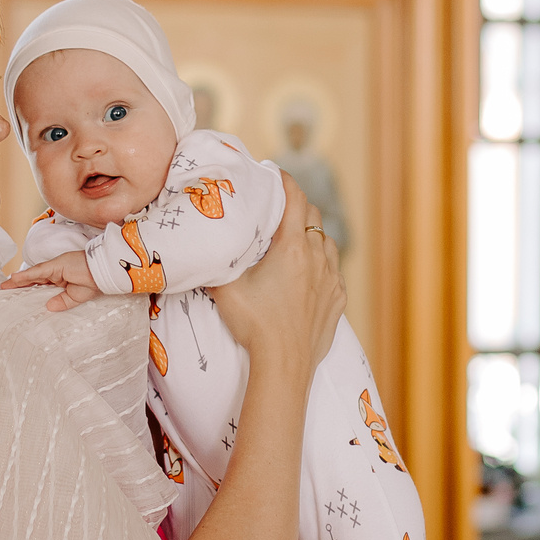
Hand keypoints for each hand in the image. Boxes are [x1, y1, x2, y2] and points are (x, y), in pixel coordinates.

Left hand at [1, 249, 102, 310]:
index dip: (28, 289)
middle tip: (4, 290)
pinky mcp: (55, 265)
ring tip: (4, 286)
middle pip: (33, 280)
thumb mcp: (75, 297)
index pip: (41, 286)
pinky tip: (14, 279)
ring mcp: (55, 269)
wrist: (103, 273)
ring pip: (32, 275)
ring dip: (18, 281)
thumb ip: (62, 302)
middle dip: (19, 285)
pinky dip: (26, 276)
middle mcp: (56, 275)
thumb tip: (48, 308)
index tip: (17, 296)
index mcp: (61, 282)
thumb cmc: (94, 283)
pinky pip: (37, 272)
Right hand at [210, 177, 342, 375]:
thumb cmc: (254, 324)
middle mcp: (318, 257)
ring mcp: (331, 279)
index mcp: (293, 247)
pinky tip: (308, 273)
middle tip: (277, 207)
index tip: (272, 174)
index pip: (294, 198)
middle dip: (296, 205)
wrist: (284, 365)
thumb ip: (216, 259)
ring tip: (293, 241)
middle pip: (313, 215)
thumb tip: (201, 242)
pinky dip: (322, 262)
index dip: (283, 180)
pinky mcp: (338, 299)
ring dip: (312, 235)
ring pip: (327, 242)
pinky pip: (333, 270)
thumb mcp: (225, 287)